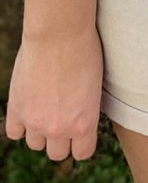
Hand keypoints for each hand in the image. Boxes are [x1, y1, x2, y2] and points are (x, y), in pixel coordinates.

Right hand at [5, 27, 103, 160]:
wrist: (60, 33)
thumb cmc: (86, 50)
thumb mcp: (95, 86)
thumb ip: (84, 110)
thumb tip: (78, 121)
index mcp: (85, 123)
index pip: (82, 153)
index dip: (81, 142)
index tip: (80, 130)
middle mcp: (60, 128)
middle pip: (57, 153)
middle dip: (60, 138)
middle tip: (62, 117)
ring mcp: (35, 121)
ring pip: (35, 144)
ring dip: (40, 130)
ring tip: (46, 107)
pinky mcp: (17, 110)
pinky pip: (14, 132)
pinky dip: (20, 123)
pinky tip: (29, 106)